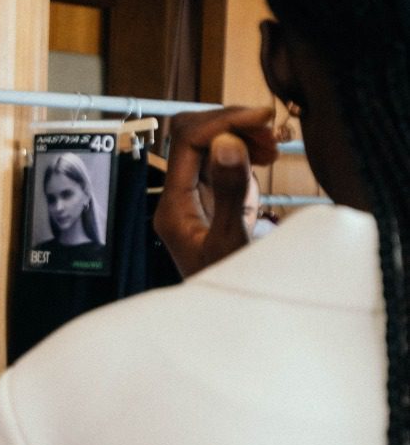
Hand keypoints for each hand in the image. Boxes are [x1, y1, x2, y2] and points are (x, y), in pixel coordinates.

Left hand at [153, 106, 277, 277]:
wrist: (228, 326)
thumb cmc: (229, 294)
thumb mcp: (233, 242)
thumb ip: (231, 192)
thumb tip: (227, 142)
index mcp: (173, 207)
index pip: (187, 142)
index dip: (224, 121)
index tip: (263, 118)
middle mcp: (177, 200)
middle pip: (193, 138)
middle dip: (231, 125)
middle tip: (271, 133)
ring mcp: (192, 201)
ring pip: (207, 148)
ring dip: (239, 136)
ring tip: (272, 148)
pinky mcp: (210, 206)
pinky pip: (219, 165)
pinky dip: (242, 154)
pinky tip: (264, 163)